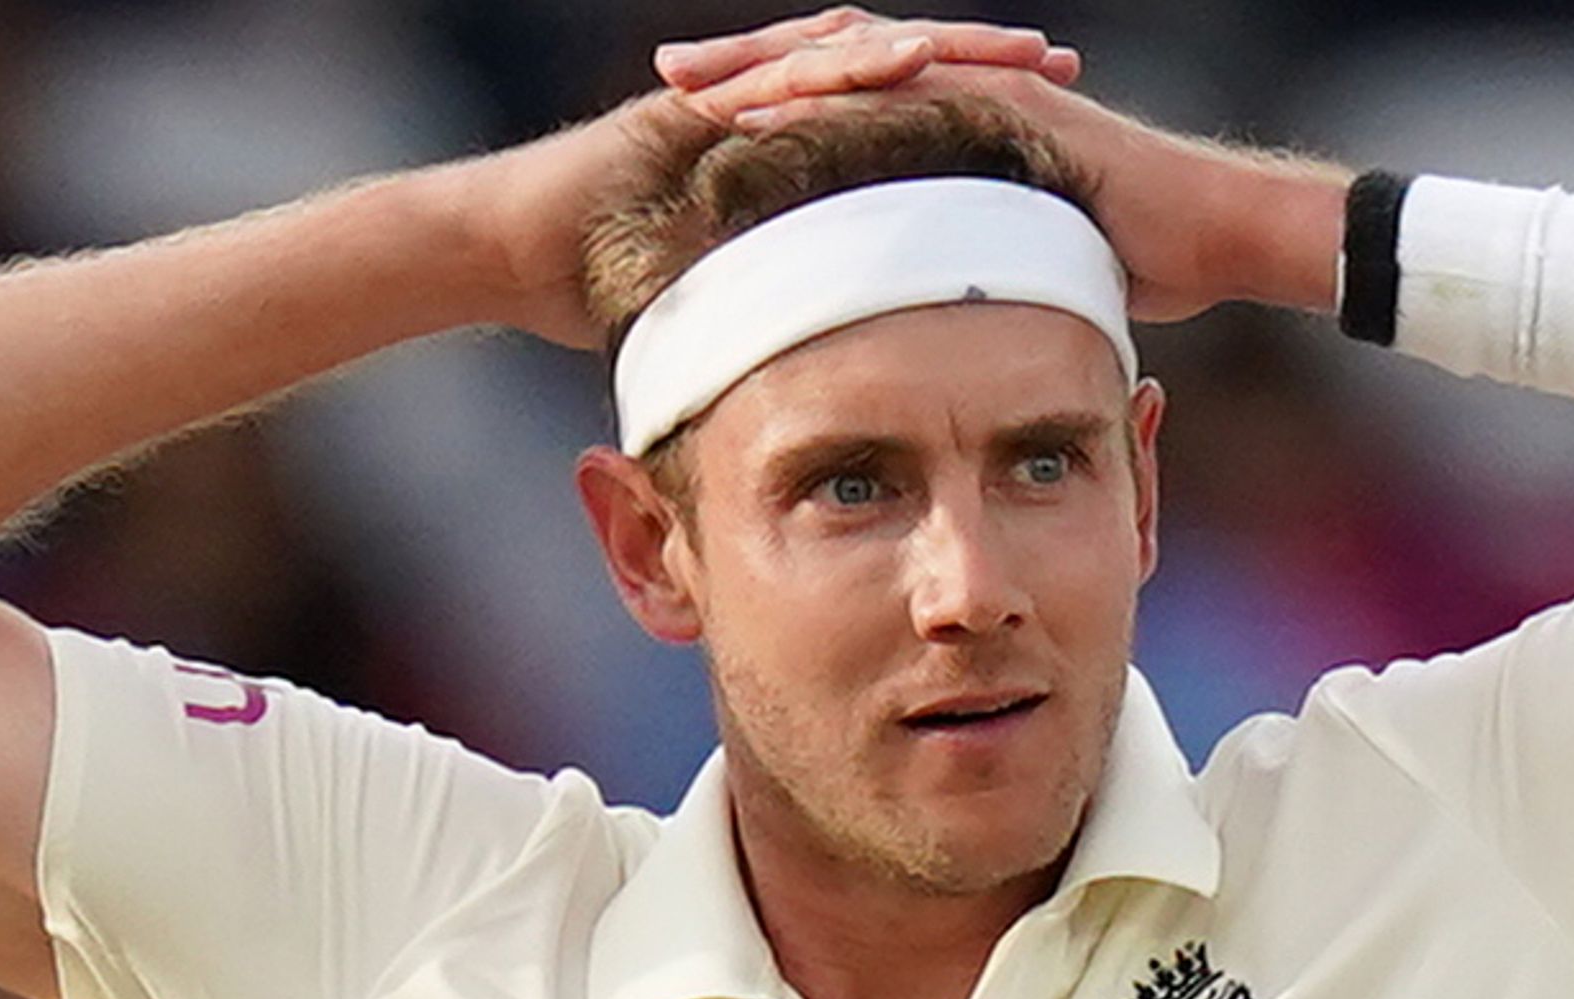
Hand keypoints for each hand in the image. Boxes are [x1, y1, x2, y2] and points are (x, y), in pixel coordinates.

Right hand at [459, 8, 1081, 347]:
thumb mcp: (729, 309)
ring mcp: (737, 94)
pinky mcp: (699, 94)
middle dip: (980, 66)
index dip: (978, 125)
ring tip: (1013, 51)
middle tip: (1063, 69)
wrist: (510, 247)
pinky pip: (783, 68)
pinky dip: (844, 62)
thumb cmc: (605, 286)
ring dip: (935, 47)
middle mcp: (771, 109)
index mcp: (792, 155)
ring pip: (852, 54)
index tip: (1058, 139)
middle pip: (894, 74)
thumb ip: (789, 320)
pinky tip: (906, 57)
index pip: (902, 128)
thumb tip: (848, 376)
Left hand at [663, 27, 1347, 320]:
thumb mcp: (1022, 259)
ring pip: (854, 60)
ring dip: (769, 68)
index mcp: (956, 121)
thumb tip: (921, 318)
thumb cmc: (1131, 258)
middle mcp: (962, 88)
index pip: (845, 98)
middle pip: (832, 62)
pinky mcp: (1007, 97)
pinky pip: (906, 87)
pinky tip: (776, 104)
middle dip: (745, 69)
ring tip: (695, 86)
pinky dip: (836, 94)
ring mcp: (985, 85)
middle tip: (665, 83)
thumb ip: (965, 264)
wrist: (1212, 234)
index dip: (772, 105)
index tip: (695, 127)